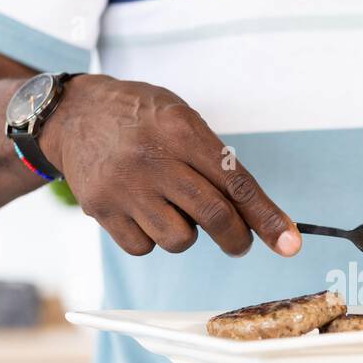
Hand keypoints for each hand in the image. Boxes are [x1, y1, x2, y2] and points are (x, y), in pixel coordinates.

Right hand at [44, 75, 300, 257]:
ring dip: (187, 234)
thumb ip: (216, 161)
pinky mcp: (101, 210)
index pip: (236, 183)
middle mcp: (152, 160)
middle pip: (213, 217)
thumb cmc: (139, 118)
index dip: (268, 218)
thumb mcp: (181, 118)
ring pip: (180, 240)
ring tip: (173, 208)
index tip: (290, 244)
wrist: (72, 114)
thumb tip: (257, 216)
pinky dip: (152, 238)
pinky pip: (145, 248)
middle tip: (239, 242)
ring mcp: (124, 187)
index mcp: (181, 131)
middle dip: (236, 238)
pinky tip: (143, 212)